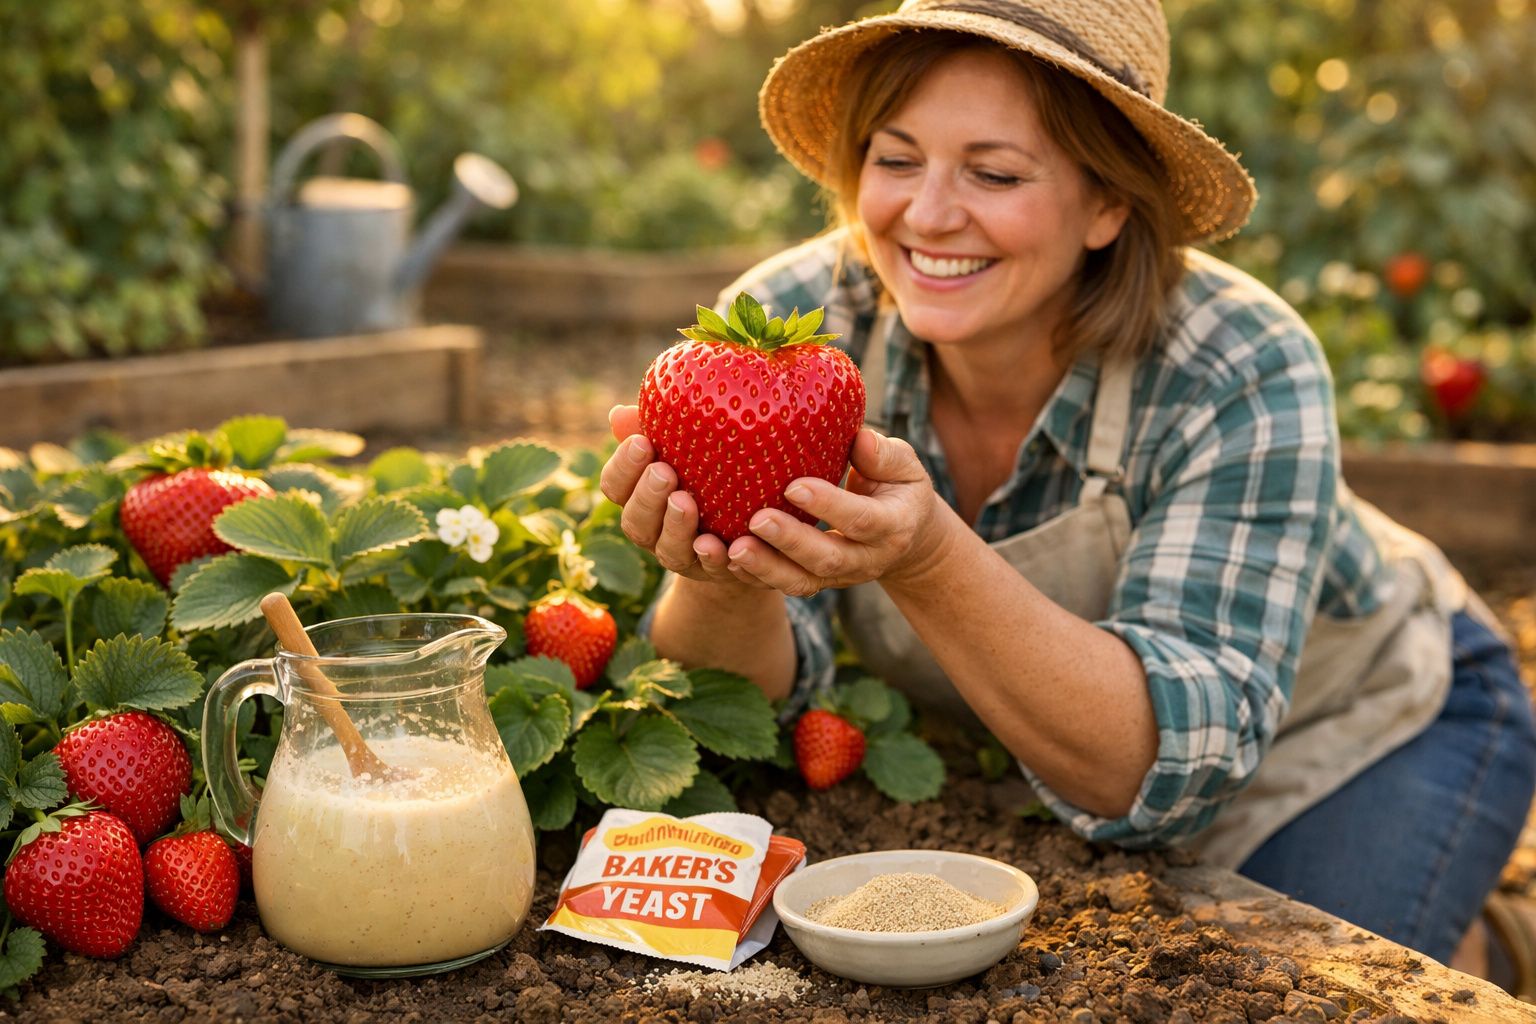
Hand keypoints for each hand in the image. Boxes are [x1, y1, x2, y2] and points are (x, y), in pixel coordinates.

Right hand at [597, 405, 768, 589]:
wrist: (748, 525)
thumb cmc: (707, 473)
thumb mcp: (686, 450)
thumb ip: (658, 431)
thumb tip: (619, 413)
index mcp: (639, 498)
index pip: (615, 486)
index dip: (623, 467)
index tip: (643, 442)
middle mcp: (653, 531)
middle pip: (635, 521)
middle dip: (647, 496)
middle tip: (663, 471)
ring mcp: (682, 555)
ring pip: (667, 550)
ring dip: (674, 526)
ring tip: (684, 502)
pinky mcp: (714, 571)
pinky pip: (709, 569)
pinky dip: (710, 558)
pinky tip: (716, 544)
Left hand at [725, 428, 943, 597]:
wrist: (907, 538)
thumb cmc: (898, 487)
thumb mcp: (905, 467)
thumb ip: (885, 455)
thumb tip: (860, 438)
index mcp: (892, 526)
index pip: (861, 520)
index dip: (828, 505)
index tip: (793, 486)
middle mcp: (867, 559)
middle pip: (828, 559)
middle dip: (790, 542)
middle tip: (757, 520)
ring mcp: (841, 576)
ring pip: (803, 582)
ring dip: (766, 568)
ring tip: (734, 549)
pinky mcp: (818, 582)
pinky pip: (787, 586)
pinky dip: (757, 577)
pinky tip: (728, 561)